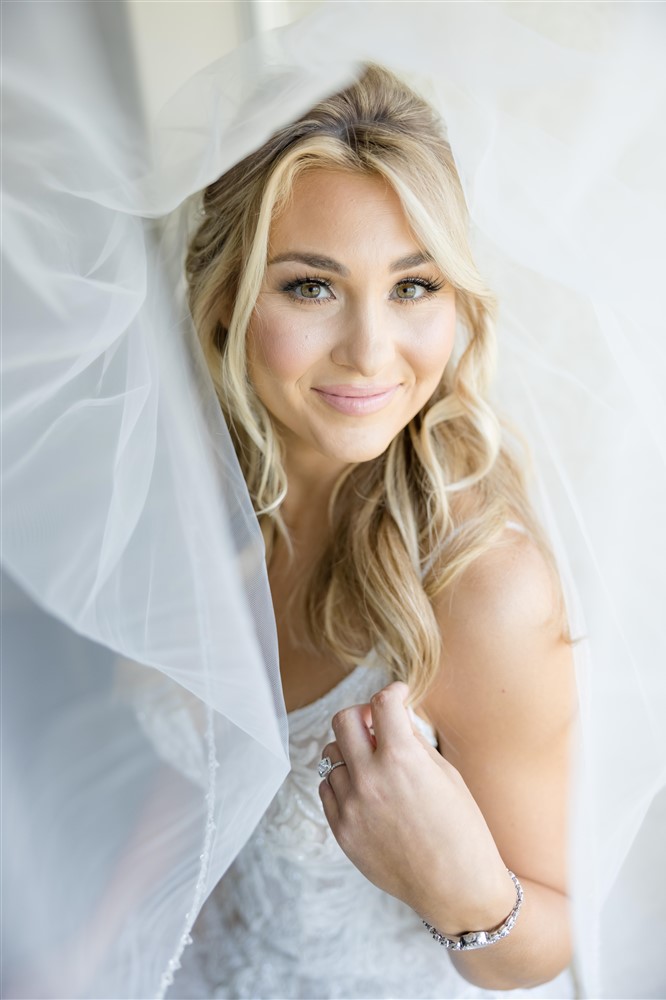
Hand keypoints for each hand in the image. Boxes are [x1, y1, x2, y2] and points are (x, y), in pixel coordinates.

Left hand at [319, 681, 515, 934]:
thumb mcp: (446, 775)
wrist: (456, 889)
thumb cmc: (462, 830)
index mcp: (402, 760)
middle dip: (362, 714)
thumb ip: (413, 742)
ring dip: (351, 751)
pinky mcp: (341, 830)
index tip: (398, 694)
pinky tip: (365, 788)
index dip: (393, 691)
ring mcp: (350, 806)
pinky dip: (342, 780)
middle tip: (378, 724)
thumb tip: (394, 717)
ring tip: (374, 763)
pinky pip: (327, 788)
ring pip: (331, 755)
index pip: (382, 704)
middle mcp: (369, 779)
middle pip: (342, 720)